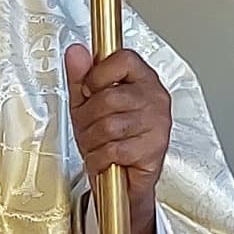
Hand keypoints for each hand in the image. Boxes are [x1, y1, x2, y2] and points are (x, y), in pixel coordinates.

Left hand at [64, 43, 171, 233]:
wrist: (124, 182)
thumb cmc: (111, 139)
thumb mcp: (87, 104)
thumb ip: (80, 77)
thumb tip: (75, 52)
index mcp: (143, 79)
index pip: (122, 59)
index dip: (97, 75)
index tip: (89, 90)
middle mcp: (155, 97)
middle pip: (108, 97)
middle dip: (87, 118)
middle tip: (87, 128)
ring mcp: (158, 123)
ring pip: (109, 125)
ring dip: (92, 141)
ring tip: (95, 145)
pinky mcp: (154, 149)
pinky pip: (114, 149)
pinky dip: (99, 158)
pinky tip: (102, 158)